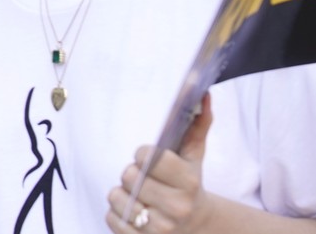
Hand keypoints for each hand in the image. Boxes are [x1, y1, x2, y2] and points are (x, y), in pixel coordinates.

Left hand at [106, 92, 213, 232]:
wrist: (195, 227)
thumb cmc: (188, 185)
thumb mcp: (194, 156)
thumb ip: (198, 124)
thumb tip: (204, 95)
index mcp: (188, 183)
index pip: (149, 157)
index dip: (143, 154)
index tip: (149, 159)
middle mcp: (176, 208)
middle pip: (129, 176)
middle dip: (132, 174)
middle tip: (144, 180)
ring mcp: (160, 229)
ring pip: (117, 198)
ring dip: (121, 194)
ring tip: (138, 197)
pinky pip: (112, 219)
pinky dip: (116, 214)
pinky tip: (132, 214)